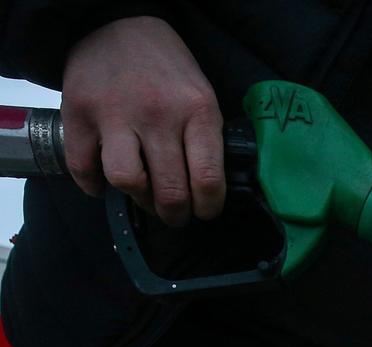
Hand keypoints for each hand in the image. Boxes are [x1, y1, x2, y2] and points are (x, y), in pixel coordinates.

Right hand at [61, 16, 224, 225]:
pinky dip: (93, 185)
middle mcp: (158, 114)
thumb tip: (209, 190)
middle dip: (175, 214)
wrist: (117, 24)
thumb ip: (206, 138)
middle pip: (169, 190)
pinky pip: (83, 167)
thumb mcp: (202, 96)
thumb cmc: (167, 68)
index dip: (209, 207)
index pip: (208, 179)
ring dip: (138, 200)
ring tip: (143, 198)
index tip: (205, 211)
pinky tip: (104, 184)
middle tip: (174, 215)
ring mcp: (115, 114)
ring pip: (127, 182)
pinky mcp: (79, 113)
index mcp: (197, 111)